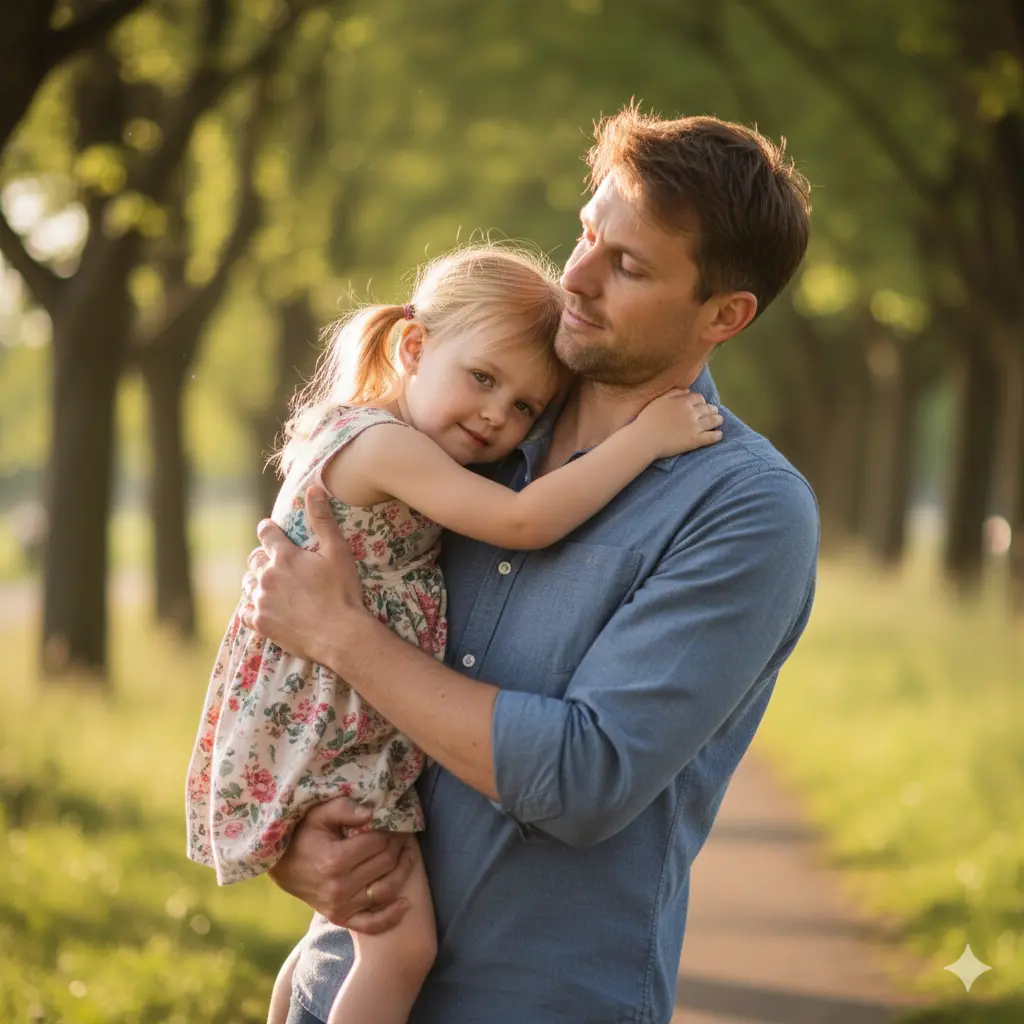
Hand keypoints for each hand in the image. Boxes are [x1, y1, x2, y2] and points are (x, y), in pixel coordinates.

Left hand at [244, 485, 366, 662]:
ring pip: (248, 584)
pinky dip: (254, 608)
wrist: (340, 634)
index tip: (270, 531)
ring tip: (271, 587)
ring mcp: (261, 600)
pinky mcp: (260, 623)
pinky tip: (266, 609)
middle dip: (263, 558)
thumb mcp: (338, 552)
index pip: (266, 533)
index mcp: (284, 556)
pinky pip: (247, 611)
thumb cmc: (343, 592)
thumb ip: (322, 520)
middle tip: (277, 563)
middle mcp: (267, 576)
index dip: (268, 530)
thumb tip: (314, 488)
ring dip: (256, 582)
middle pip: (254, 559)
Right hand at [268, 797, 415, 932]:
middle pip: (385, 864)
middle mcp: (340, 887)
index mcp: (335, 860)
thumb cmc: (304, 835)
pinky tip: (406, 903)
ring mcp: (341, 906)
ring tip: (408, 855)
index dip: (391, 831)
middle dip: (399, 846)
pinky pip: (372, 924)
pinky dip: (391, 917)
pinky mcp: (341, 918)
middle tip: (403, 834)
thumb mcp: (319, 814)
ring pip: (386, 890)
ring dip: (404, 872)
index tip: (395, 822)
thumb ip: (344, 808)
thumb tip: (372, 813)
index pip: (378, 843)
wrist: (284, 866)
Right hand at [631, 388, 722, 459]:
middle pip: (708, 408)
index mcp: (683, 402)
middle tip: (714, 412)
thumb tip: (687, 391)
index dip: (701, 401)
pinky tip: (719, 434)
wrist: (645, 439)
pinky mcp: (695, 440)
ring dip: (718, 419)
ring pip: (713, 421)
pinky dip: (717, 435)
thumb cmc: (647, 419)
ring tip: (719, 420)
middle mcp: (692, 412)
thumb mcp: (658, 400)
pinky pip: (711, 437)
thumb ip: (673, 393)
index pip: (699, 398)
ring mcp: (695, 427)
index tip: (701, 404)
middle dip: (712, 409)